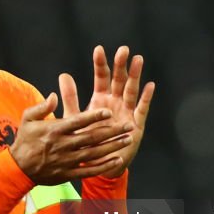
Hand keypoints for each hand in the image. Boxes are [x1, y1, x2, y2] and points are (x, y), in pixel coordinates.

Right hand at [9, 95, 133, 184]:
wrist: (18, 169)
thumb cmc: (24, 140)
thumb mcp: (27, 119)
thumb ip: (42, 107)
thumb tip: (54, 95)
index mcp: (54, 130)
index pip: (77, 121)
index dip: (93, 117)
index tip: (108, 112)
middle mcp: (62, 145)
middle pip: (91, 137)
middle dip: (112, 131)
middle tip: (128, 125)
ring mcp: (66, 160)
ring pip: (94, 153)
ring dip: (112, 147)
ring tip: (127, 139)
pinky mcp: (68, 173)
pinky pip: (89, 170)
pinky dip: (103, 166)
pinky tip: (117, 160)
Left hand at [59, 45, 154, 177]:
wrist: (96, 163)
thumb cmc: (85, 140)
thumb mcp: (75, 117)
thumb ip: (70, 97)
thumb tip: (63, 74)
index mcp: (100, 99)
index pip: (101, 78)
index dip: (100, 64)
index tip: (98, 49)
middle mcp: (115, 103)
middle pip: (118, 80)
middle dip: (120, 65)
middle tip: (123, 49)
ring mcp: (126, 112)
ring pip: (131, 90)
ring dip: (135, 75)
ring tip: (137, 59)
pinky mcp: (135, 125)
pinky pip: (141, 109)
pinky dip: (145, 98)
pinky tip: (149, 85)